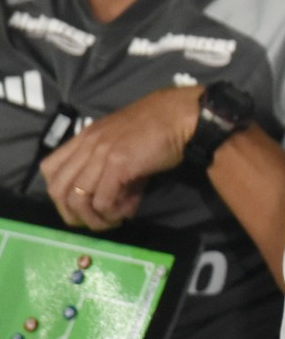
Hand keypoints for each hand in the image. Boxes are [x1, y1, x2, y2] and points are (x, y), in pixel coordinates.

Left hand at [40, 86, 201, 230]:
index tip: (81, 204)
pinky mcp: (119, 165)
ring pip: (78, 199)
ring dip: (94, 218)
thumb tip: (116, 202)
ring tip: (114, 220)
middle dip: (72, 213)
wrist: (180, 117)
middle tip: (95, 220)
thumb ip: (113, 169)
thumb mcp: (124, 145)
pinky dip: (113, 212)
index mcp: (85, 137)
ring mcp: (101, 154)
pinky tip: (128, 211)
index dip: (60, 193)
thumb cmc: (158, 128)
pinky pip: (103, 200)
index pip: (49, 169)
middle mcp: (87, 144)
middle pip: (58, 189)